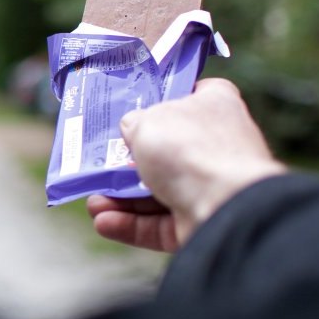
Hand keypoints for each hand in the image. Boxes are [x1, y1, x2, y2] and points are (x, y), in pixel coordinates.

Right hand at [87, 78, 286, 251]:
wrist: (224, 206)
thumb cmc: (189, 149)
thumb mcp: (147, 121)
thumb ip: (134, 122)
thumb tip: (131, 129)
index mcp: (216, 107)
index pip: (193, 95)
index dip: (164, 99)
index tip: (136, 108)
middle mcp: (217, 146)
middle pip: (167, 150)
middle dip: (128, 162)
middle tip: (101, 163)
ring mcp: (211, 188)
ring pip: (157, 192)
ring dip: (121, 198)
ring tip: (94, 202)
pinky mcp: (201, 223)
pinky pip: (159, 224)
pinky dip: (130, 224)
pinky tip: (104, 221)